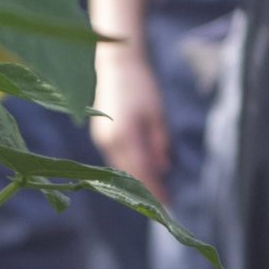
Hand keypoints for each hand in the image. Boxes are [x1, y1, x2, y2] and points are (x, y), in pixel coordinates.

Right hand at [91, 44, 169, 201]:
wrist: (115, 64)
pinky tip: (140, 173)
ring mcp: (102, 139)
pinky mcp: (100, 135)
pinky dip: (128, 168)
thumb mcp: (156, 113)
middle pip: (129, 175)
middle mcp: (110, 141)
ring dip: (136, 181)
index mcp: (126, 136)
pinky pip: (115, 159)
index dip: (155, 190)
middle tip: (164, 203)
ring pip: (120, 169)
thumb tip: (164, 168)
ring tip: (155, 193)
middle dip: (146, 190)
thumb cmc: (140, 84)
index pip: (142, 172)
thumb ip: (159, 142)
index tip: (169, 204)